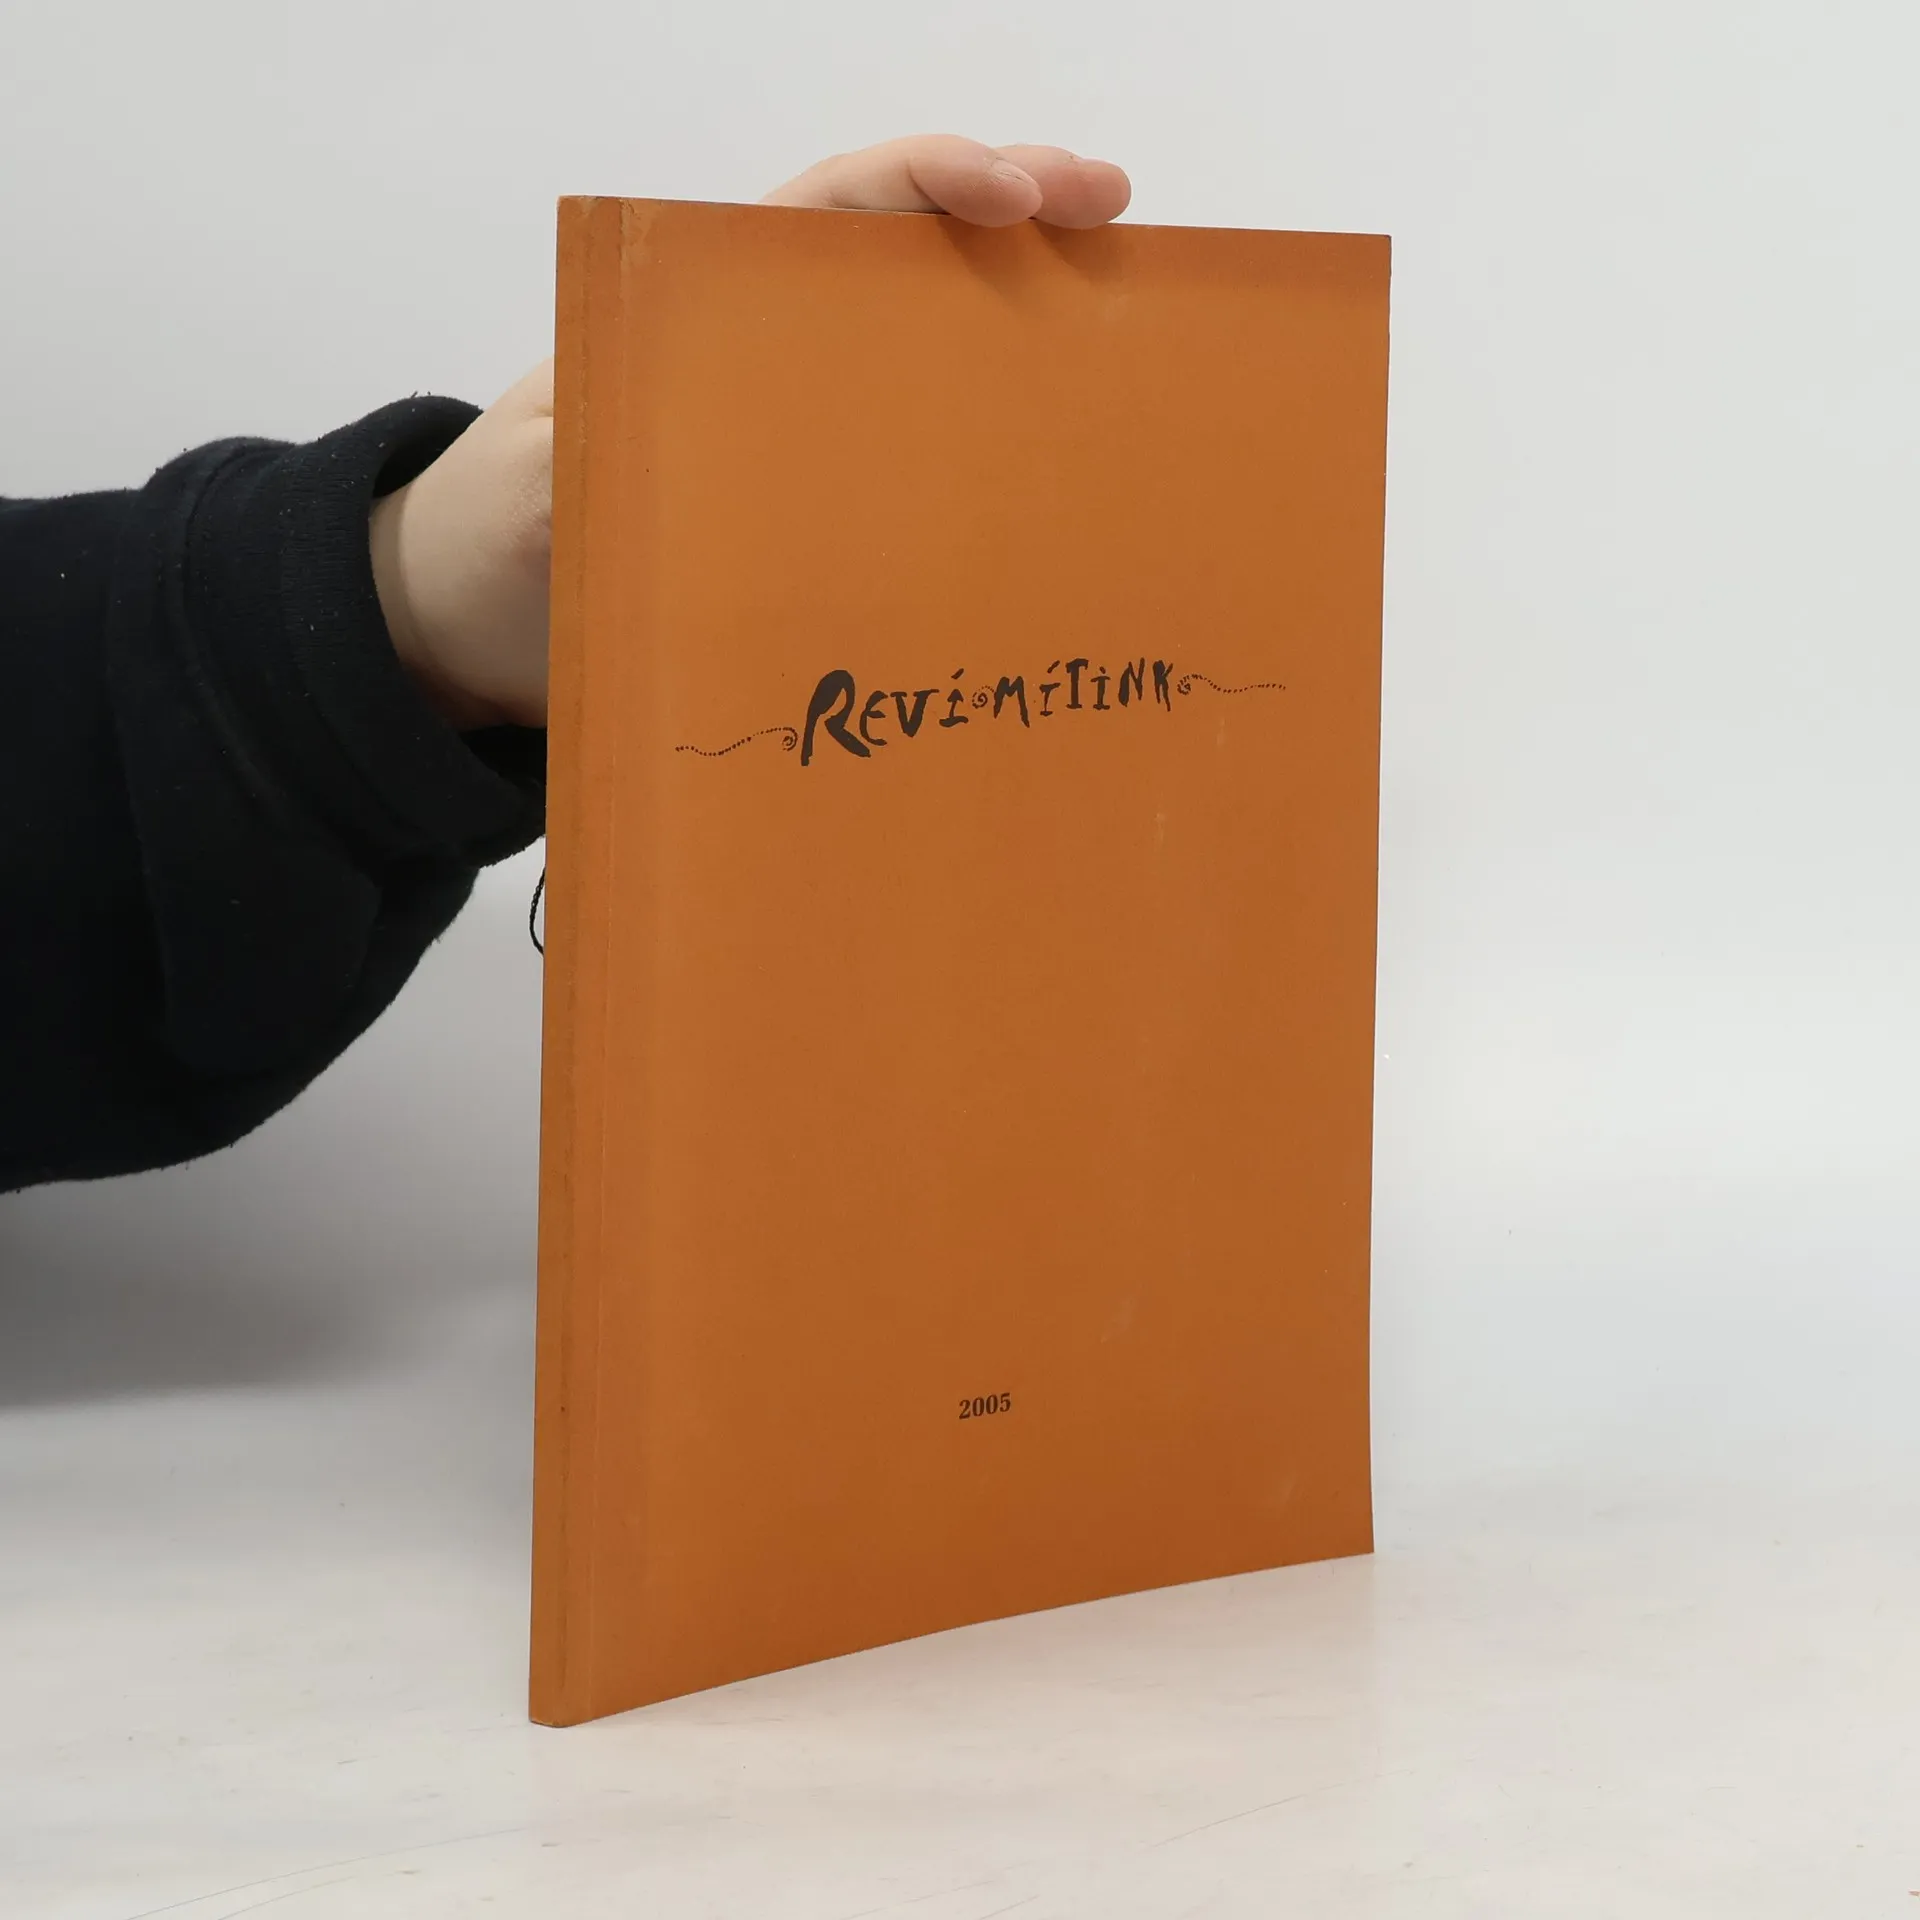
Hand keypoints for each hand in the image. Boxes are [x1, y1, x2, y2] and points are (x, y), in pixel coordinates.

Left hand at [370, 136, 1131, 730]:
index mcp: (710, 318)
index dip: (929, 182)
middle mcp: (777, 366)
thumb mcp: (529, 493)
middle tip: (1120, 228)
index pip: (831, 210)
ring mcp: (808, 445)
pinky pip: (921, 484)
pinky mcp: (821, 528)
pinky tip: (1059, 496)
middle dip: (1020, 229)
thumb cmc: (495, 541)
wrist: (483, 632)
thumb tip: (654, 476)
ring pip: (933, 367)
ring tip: (1129, 342)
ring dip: (1026, 342)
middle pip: (913, 267)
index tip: (1016, 192)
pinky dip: (994, 471)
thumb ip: (581, 468)